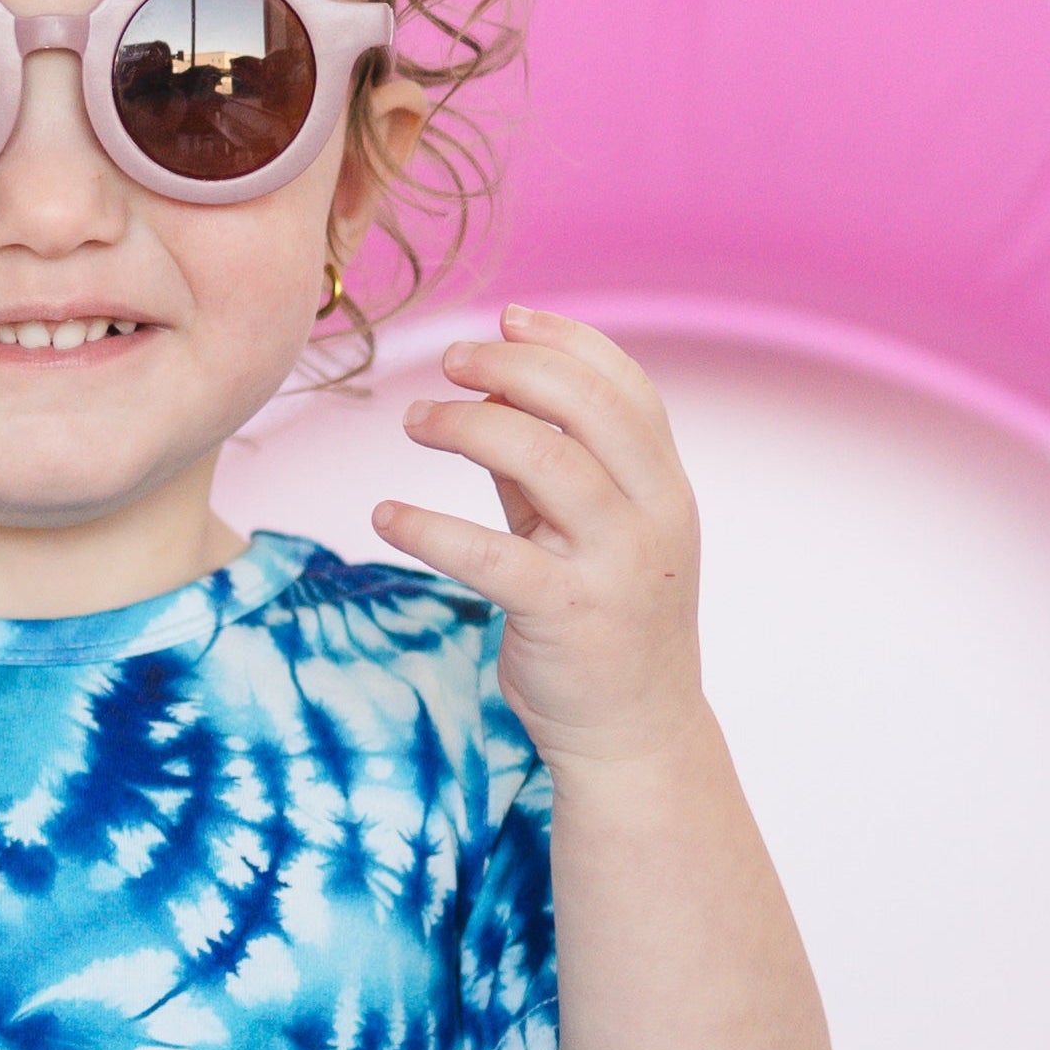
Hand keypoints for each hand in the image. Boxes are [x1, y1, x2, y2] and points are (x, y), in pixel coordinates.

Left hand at [372, 306, 705, 760]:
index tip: (504, 317)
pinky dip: (427, 527)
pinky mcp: (565, 614)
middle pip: (587, 405)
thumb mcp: (587, 537)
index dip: (563, 341)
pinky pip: (487, 554)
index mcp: (665, 484)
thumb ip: (547, 472)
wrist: (633, 732)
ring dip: (467, 426)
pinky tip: (385, 515)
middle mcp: (653, 513)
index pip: (624, 385)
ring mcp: (614, 563)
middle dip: (509, 367)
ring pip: (544, 459)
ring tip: (414, 420)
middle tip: (445, 362)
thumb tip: (491, 394)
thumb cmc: (603, 626)